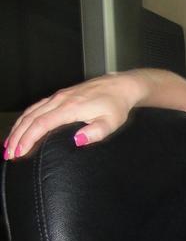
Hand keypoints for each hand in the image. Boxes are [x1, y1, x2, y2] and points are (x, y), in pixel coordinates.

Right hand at [3, 73, 143, 161]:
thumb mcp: (111, 122)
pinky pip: (35, 107)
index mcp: (71, 107)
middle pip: (31, 118)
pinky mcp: (58, 96)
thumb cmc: (115, 106)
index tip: (20, 152)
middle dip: (17, 137)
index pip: (42, 124)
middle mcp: (60, 100)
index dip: (28, 139)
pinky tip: (20, 128)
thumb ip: (96, 132)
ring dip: (17, 128)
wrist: (118, 86)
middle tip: (9, 154)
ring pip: (30, 112)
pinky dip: (24, 119)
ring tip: (9, 145)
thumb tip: (77, 140)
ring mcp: (58, 97)